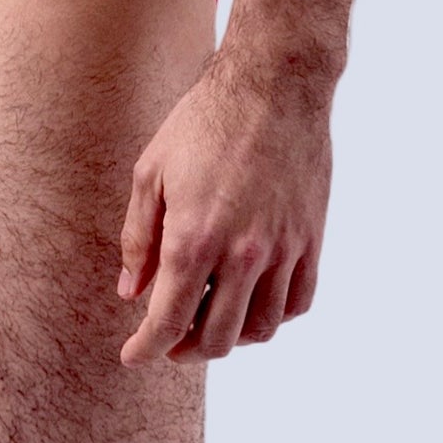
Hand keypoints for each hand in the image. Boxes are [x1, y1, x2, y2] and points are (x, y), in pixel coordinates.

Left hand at [118, 49, 331, 365]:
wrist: (274, 86)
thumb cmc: (203, 123)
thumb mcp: (150, 174)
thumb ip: (138, 239)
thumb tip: (131, 292)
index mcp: (194, 239)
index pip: (168, 322)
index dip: (146, 349)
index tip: (133, 356)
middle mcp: (242, 254)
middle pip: (217, 339)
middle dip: (185, 350)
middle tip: (169, 340)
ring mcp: (283, 249)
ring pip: (260, 329)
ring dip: (231, 337)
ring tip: (210, 320)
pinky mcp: (311, 239)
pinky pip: (297, 302)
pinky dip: (272, 316)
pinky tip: (251, 301)